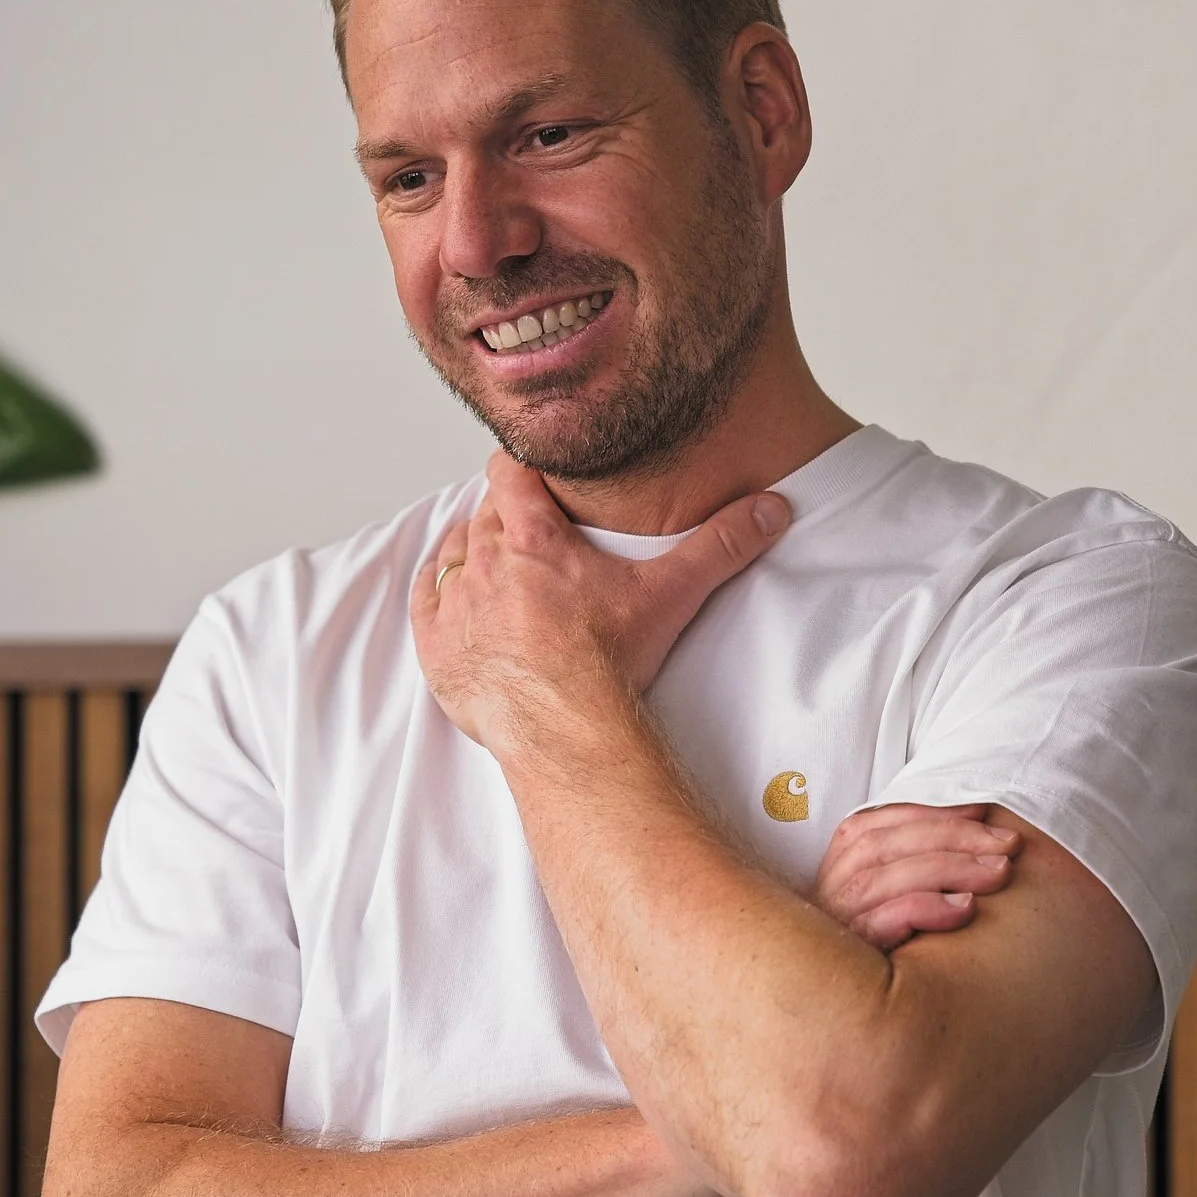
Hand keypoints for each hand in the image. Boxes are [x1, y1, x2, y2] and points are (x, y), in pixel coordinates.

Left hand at [411, 452, 790, 754]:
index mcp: (532, 538)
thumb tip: (771, 509)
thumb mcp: (670, 594)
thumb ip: (721, 545)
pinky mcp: (436, 647)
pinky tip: (452, 592)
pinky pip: (424, 599)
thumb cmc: (608, 662)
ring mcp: (455, 605)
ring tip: (497, 562)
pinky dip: (437, 591)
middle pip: (483, 515)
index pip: (510, 473)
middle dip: (504, 516)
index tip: (532, 472)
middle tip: (530, 528)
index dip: (521, 468)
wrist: (564, 728)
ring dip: (471, 552)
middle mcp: (484, 562)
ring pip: (453, 553)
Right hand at [811, 803, 1018, 948]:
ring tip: (1000, 872)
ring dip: (950, 868)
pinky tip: (967, 908)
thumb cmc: (885, 941)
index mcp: (841, 859)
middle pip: (887, 844)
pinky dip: (928, 908)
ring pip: (887, 878)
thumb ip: (915, 858)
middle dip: (953, 836)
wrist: (847, 1005)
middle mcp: (832, 883)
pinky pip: (886, 921)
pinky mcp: (853, 952)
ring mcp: (839, 918)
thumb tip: (976, 826)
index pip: (881, 821)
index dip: (933, 813)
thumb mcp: (891, 892)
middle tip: (1007, 844)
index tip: (983, 812)